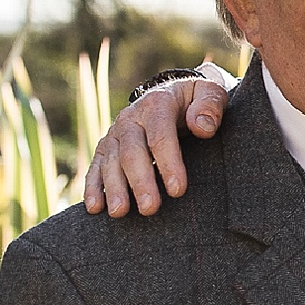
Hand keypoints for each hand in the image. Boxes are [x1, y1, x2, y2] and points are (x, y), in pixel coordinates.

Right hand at [83, 76, 230, 216]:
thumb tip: (202, 126)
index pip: (160, 134)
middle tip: (149, 208)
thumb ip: (211, 104)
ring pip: (111, 161)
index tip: (178, 190)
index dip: (168, 162)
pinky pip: (96, 167)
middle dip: (140, 181)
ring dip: (114, 187)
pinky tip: (94, 208)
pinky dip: (93, 187)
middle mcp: (131, 117)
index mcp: (158, 103)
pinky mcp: (107, 147)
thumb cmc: (197, 100)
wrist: (175, 94)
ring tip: (120, 212)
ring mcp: (116, 133)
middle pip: (132, 151)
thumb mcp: (211, 92)